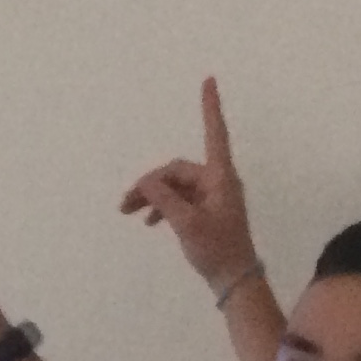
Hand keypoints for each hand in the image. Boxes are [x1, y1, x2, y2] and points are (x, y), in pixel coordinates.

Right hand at [118, 76, 264, 301]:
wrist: (235, 281)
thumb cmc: (217, 250)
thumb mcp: (187, 224)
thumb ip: (164, 199)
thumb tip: (147, 182)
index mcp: (220, 177)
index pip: (214, 133)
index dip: (210, 107)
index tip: (209, 80)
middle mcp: (218, 181)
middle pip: (177, 171)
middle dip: (150, 183)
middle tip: (125, 205)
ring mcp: (213, 196)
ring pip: (175, 186)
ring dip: (153, 196)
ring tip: (128, 212)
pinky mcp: (208, 211)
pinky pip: (181, 200)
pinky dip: (164, 206)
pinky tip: (149, 222)